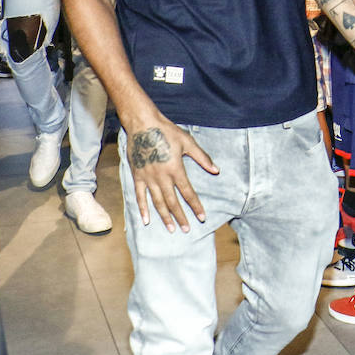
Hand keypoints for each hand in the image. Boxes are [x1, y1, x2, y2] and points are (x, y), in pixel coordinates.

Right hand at [123, 116, 218, 231]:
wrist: (143, 124)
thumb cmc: (167, 131)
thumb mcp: (188, 142)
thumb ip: (202, 158)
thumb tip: (216, 170)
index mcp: (176, 169)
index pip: (188, 192)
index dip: (195, 206)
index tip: (202, 217)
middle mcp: (162, 177)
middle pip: (173, 202)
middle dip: (181, 217)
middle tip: (187, 230)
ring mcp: (148, 177)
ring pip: (157, 202)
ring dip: (165, 217)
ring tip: (171, 229)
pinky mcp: (137, 176)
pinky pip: (140, 196)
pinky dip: (142, 208)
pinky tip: (146, 220)